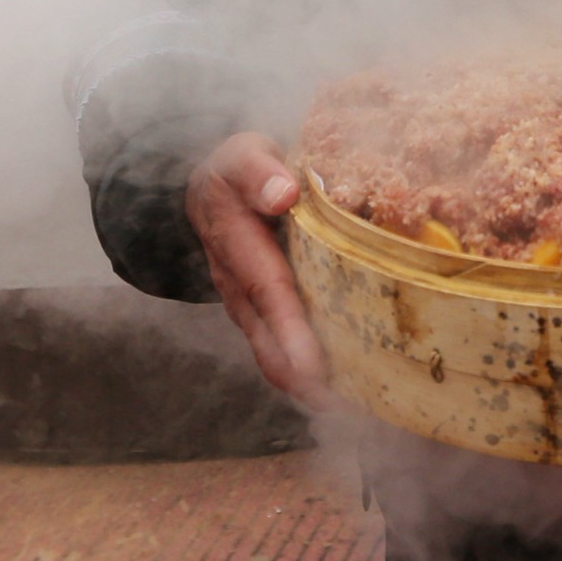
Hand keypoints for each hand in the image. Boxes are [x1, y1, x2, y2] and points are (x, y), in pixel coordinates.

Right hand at [186, 131, 330, 409]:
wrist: (208, 185)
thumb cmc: (234, 168)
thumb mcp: (242, 155)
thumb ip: (259, 172)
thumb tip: (283, 194)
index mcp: (236, 244)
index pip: (269, 292)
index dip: (290, 330)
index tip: (312, 366)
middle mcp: (238, 286)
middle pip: (268, 341)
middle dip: (303, 378)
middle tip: (347, 404)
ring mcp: (245, 305)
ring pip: (272, 354)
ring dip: (306, 384)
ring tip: (353, 405)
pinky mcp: (258, 313)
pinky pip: (277, 349)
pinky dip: (304, 374)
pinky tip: (341, 387)